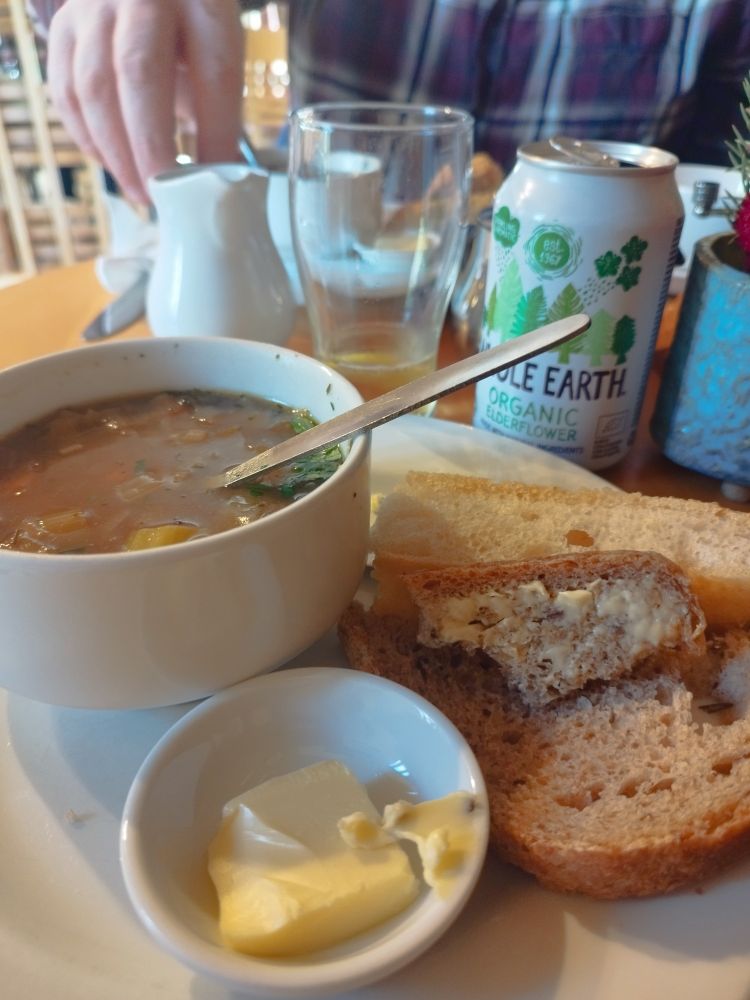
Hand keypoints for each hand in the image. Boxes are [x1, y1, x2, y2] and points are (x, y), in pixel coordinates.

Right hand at [47, 0, 243, 202]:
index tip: (215, 181)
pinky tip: (111, 162)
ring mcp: (94, 5)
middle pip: (139, 71)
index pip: (213, 69)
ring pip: (92, 85)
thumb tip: (217, 174)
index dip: (215, 133)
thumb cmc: (186, 23)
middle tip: (163, 196)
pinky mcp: (63, 26)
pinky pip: (65, 90)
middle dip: (150, 147)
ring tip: (140, 190)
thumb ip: (216, 101)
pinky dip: (87, 137)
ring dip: (116, 151)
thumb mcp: (215, 45)